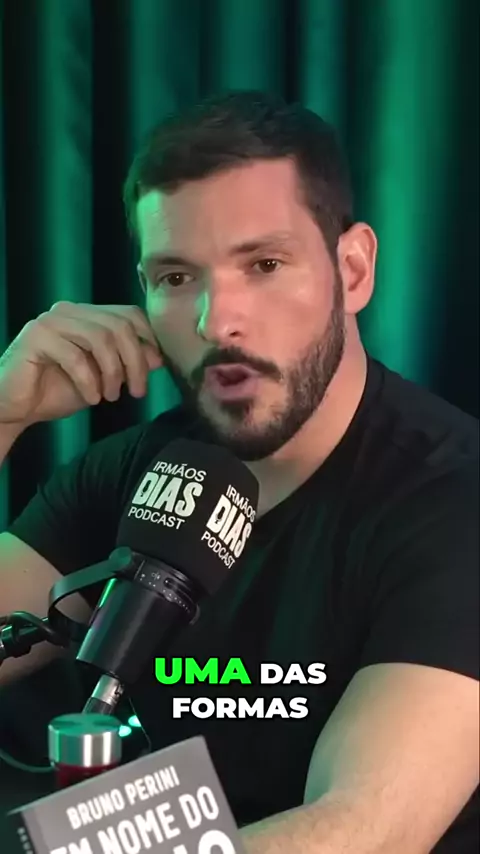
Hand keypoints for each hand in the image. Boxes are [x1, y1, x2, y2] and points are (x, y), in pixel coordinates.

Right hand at [0, 301, 162, 426]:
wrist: (15, 407)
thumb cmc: (57, 390)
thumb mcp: (102, 378)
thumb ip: (127, 364)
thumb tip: (158, 357)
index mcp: (87, 315)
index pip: (129, 314)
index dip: (148, 340)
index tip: (155, 370)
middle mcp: (70, 311)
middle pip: (119, 325)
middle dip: (135, 361)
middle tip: (137, 391)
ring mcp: (51, 321)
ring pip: (100, 337)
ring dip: (113, 372)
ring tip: (112, 396)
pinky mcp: (35, 337)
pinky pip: (74, 356)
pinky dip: (89, 381)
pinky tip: (92, 398)